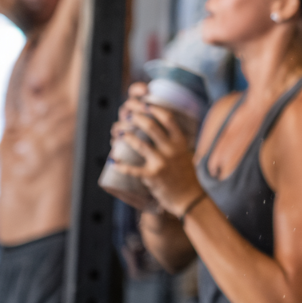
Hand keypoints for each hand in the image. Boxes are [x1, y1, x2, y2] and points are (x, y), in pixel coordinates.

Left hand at [115, 95, 205, 217]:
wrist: (188, 197)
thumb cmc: (186, 175)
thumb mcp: (185, 153)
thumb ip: (176, 142)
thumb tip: (163, 128)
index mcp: (180, 142)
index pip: (168, 119)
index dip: (156, 109)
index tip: (146, 104)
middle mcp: (171, 150)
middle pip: (152, 127)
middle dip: (138, 118)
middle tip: (129, 115)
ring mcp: (161, 163)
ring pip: (140, 144)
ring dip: (127, 136)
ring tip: (120, 132)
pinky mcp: (152, 176)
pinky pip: (132, 169)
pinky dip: (121, 165)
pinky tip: (113, 161)